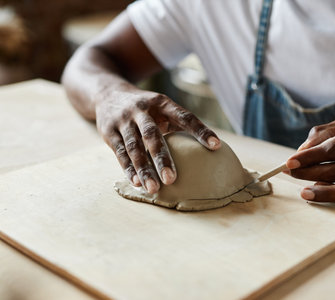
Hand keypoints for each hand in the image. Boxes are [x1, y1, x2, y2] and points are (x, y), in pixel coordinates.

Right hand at [95, 85, 220, 192]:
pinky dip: (128, 169)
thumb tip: (211, 147)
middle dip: (162, 158)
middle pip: (152, 135)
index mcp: (161, 103)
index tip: (216, 146)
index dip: (200, 130)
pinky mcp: (109, 132)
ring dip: (144, 169)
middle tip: (172, 179)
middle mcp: (141, 110)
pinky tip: (137, 183)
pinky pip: (120, 153)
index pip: (184, 116)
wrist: (107, 93)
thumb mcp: (162, 108)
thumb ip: (180, 124)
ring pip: (134, 148)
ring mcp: (123, 120)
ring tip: (154, 189)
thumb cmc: (147, 109)